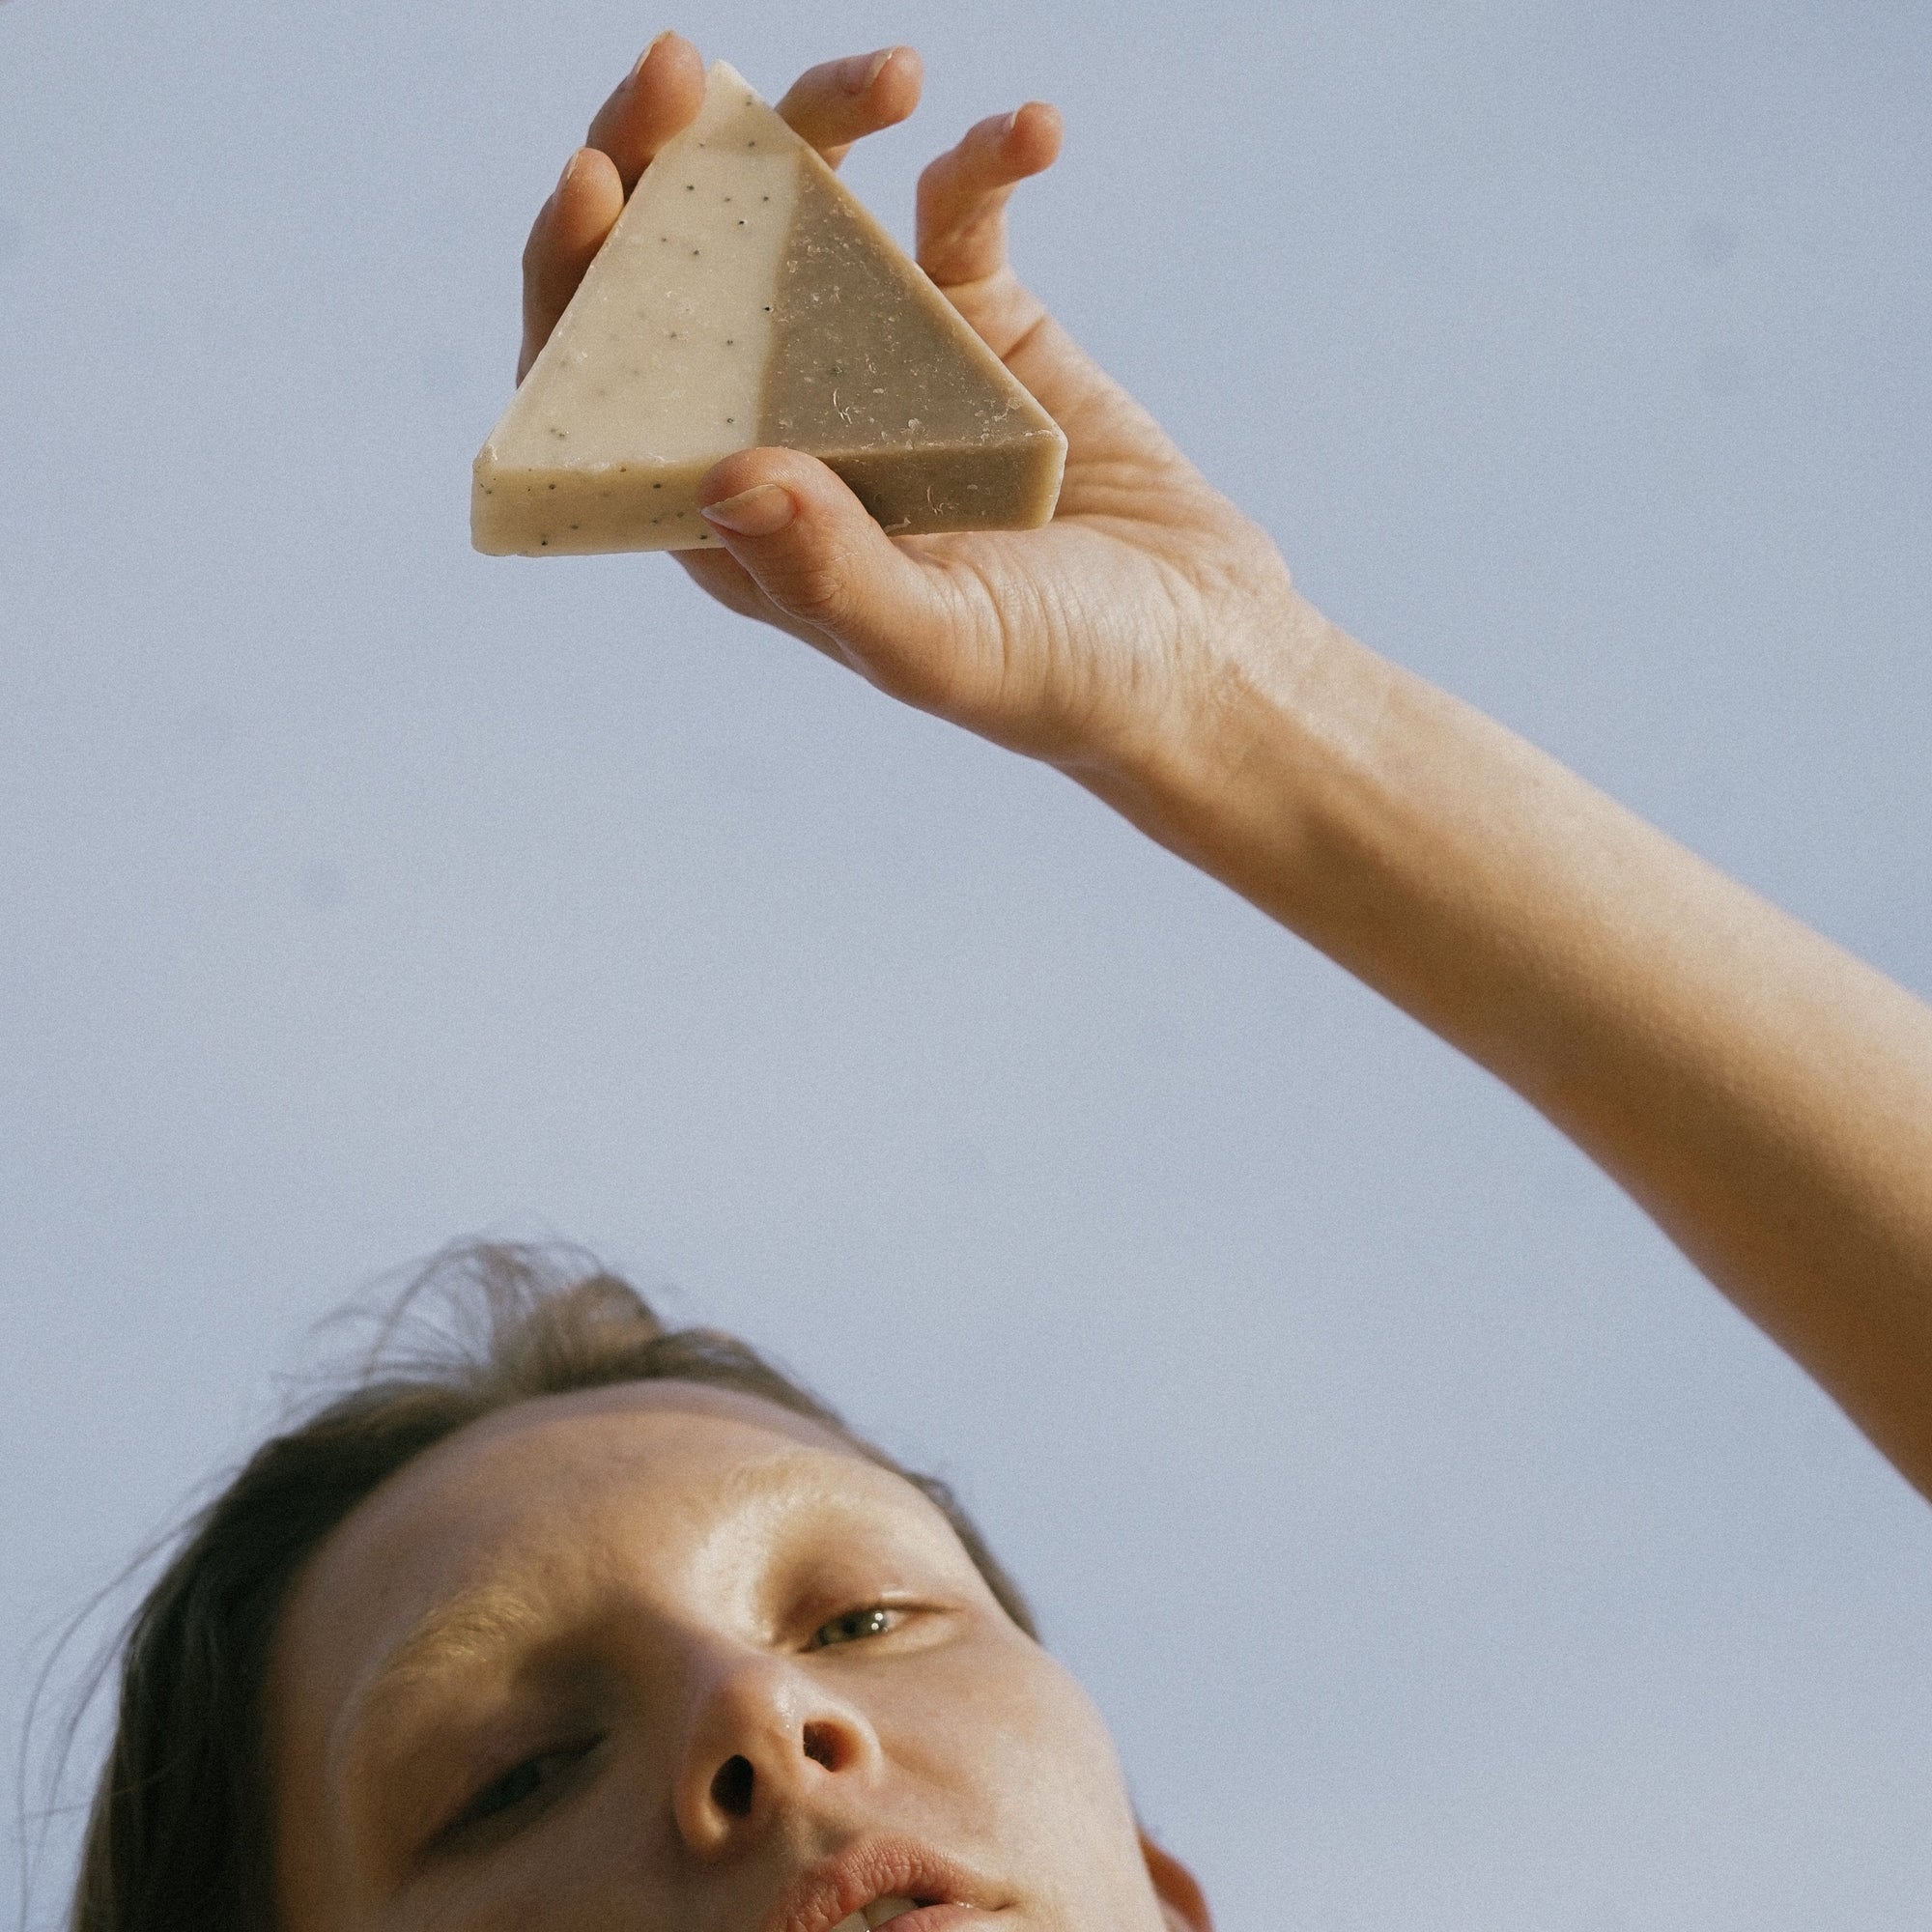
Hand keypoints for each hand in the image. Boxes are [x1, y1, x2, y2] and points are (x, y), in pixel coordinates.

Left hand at [517, 35, 1299, 780]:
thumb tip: (723, 477)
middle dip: (664, 161)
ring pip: (805, 209)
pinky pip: (958, 209)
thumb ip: (831, 572)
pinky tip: (1031, 133)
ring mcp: (874, 362)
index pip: (606, 388)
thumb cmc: (1057, 678)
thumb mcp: (940, 643)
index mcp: (738, 520)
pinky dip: (988, 157)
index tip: (599, 179)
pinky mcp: (975, 320)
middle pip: (680, 271)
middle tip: (683, 69)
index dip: (576, 280)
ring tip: (894, 75)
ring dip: (827, 122)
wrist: (1198, 652)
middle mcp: (785, 426)